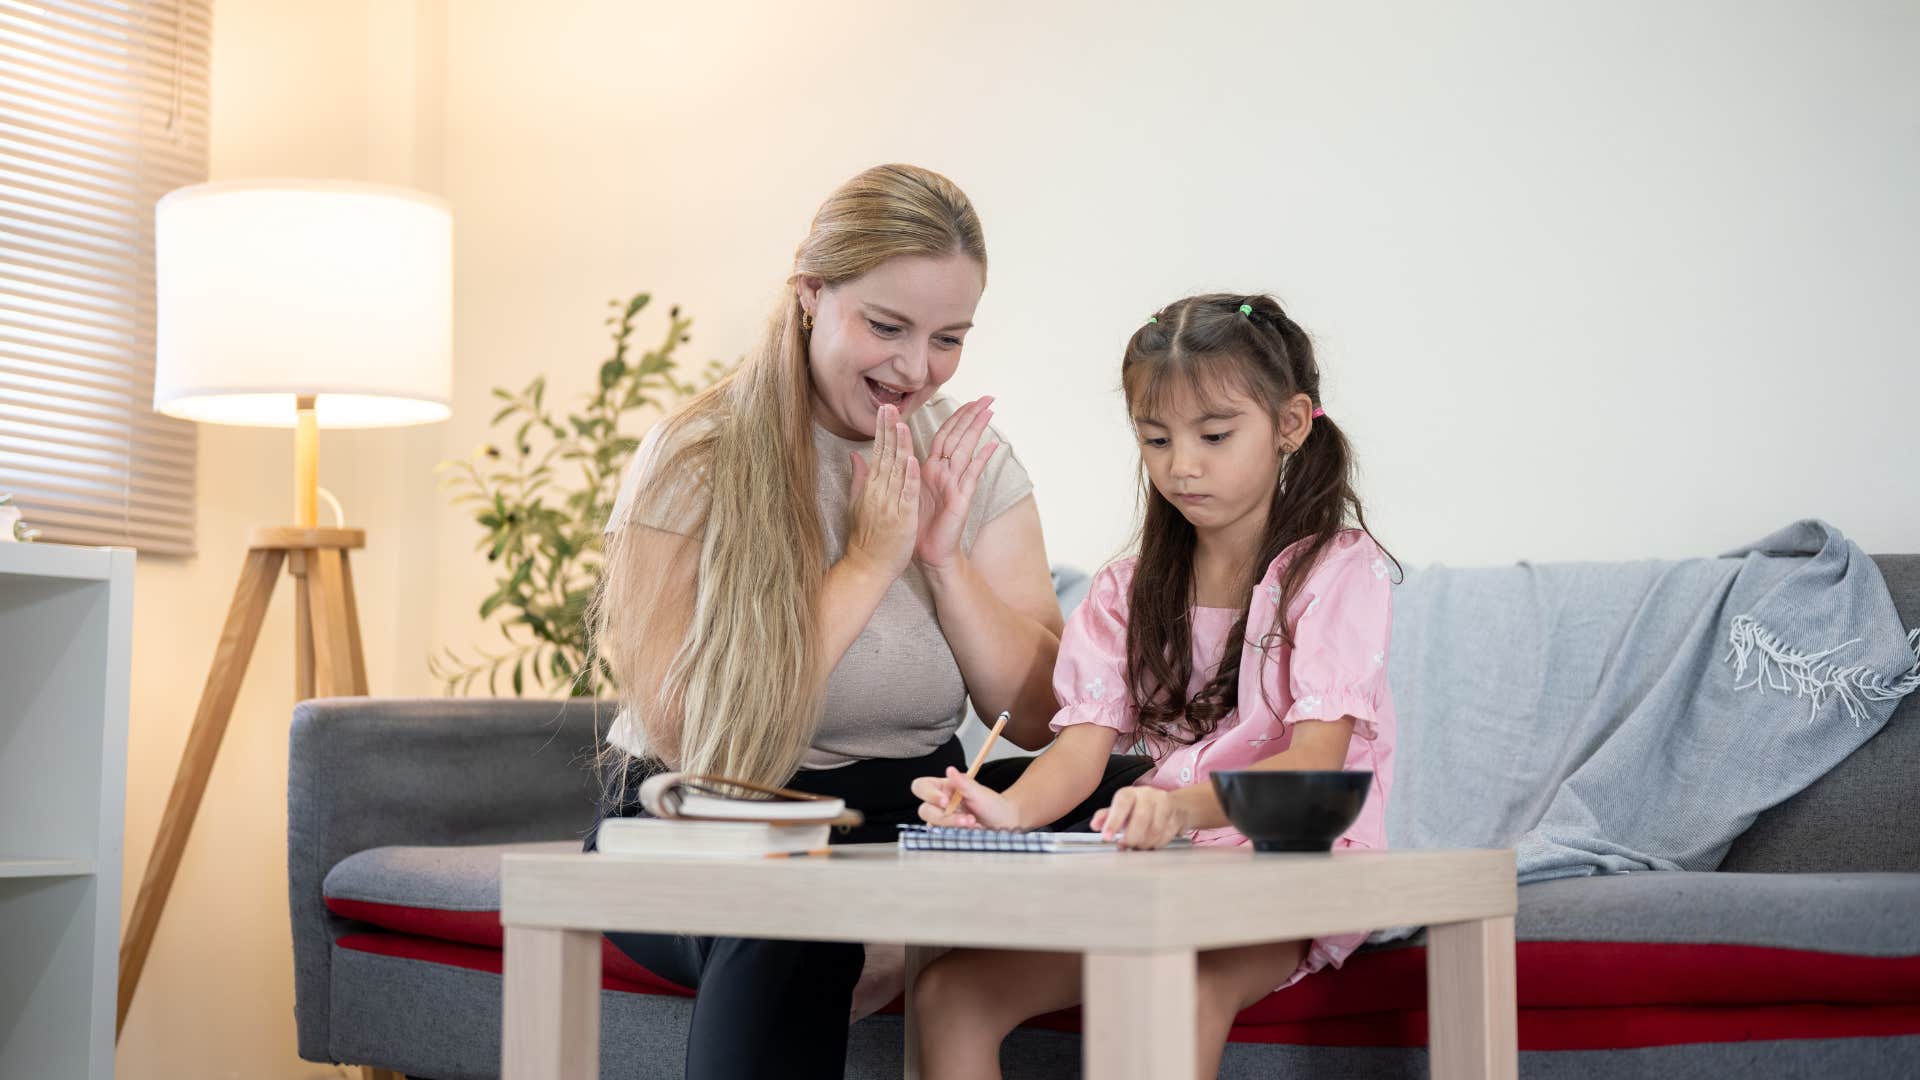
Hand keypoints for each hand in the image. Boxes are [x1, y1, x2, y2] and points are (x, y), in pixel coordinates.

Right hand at [846, 404, 919, 581]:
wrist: (867, 567)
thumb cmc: (865, 538)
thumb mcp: (857, 504)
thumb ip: (858, 478)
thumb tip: (855, 456)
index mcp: (871, 487)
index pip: (877, 452)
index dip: (882, 430)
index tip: (885, 410)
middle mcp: (878, 491)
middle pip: (885, 455)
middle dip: (888, 429)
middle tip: (890, 405)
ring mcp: (888, 503)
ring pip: (895, 470)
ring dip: (899, 446)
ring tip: (901, 423)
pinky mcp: (900, 517)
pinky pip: (905, 494)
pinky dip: (907, 477)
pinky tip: (910, 459)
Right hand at [911, 766, 1020, 830]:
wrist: (1004, 823)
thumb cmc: (992, 805)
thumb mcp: (980, 793)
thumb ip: (964, 783)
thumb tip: (950, 770)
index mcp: (943, 787)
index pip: (921, 787)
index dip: (928, 794)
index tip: (945, 801)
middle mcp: (939, 803)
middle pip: (925, 810)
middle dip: (945, 817)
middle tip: (967, 818)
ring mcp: (942, 819)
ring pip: (933, 825)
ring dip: (953, 826)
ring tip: (974, 823)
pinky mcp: (947, 833)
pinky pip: (943, 836)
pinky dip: (957, 834)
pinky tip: (972, 830)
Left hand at [914, 396, 998, 571]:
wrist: (927, 553)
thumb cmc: (918, 525)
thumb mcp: (906, 492)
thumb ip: (903, 470)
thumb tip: (900, 451)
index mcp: (931, 469)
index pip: (945, 435)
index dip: (954, 416)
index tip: (966, 399)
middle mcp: (946, 473)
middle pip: (959, 437)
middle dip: (972, 416)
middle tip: (987, 397)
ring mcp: (956, 484)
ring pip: (967, 450)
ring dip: (977, 430)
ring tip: (989, 411)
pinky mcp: (961, 498)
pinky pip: (972, 475)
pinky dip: (982, 459)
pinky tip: (992, 445)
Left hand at [1092, 786, 1188, 849]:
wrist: (1175, 805)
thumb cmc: (1142, 808)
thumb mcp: (1122, 810)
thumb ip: (1106, 816)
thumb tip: (1094, 825)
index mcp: (1131, 793)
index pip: (1122, 803)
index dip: (1113, 821)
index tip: (1106, 837)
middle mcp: (1149, 795)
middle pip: (1141, 818)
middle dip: (1132, 837)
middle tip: (1125, 846)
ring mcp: (1165, 804)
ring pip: (1155, 829)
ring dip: (1144, 843)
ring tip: (1138, 846)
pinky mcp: (1177, 816)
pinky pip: (1166, 835)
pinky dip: (1156, 844)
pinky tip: (1151, 844)